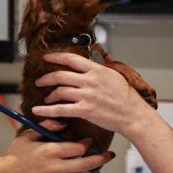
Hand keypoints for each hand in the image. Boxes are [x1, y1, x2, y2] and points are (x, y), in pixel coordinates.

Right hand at [0, 119, 114, 172]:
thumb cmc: (15, 154)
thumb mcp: (29, 135)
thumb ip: (48, 126)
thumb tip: (64, 124)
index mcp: (50, 151)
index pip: (78, 149)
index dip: (88, 144)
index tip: (89, 140)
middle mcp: (55, 167)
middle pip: (86, 164)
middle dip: (100, 159)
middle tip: (108, 155)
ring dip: (93, 169)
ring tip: (99, 163)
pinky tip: (86, 172)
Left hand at [31, 52, 153, 137]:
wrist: (133, 114)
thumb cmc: (126, 98)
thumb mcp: (113, 75)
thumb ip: (97, 70)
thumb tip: (87, 65)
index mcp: (97, 70)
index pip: (72, 59)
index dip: (56, 57)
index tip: (46, 57)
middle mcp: (90, 81)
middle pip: (61, 75)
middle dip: (46, 78)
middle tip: (39, 81)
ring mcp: (87, 95)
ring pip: (60, 91)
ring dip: (50, 95)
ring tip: (47, 98)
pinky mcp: (86, 110)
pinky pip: (61, 109)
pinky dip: (46, 110)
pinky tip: (38, 110)